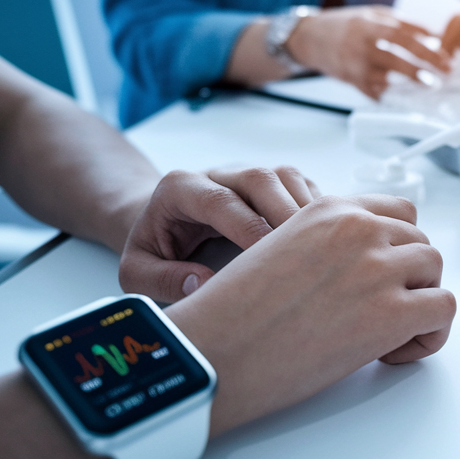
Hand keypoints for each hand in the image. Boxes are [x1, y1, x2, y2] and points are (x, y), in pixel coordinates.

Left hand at [119, 166, 319, 303]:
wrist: (161, 226)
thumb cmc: (153, 249)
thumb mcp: (136, 272)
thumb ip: (163, 279)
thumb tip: (204, 285)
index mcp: (179, 187)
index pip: (220, 200)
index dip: (247, 229)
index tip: (267, 264)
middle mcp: (218, 173)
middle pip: (260, 179)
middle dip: (286, 215)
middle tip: (305, 255)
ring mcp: (247, 174)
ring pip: (286, 176)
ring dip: (307, 210)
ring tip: (322, 248)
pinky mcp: (271, 182)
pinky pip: (301, 185)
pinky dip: (317, 210)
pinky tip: (323, 240)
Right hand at [165, 194, 454, 435]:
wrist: (212, 353)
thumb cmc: (232, 316)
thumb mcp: (278, 249)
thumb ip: (323, 246)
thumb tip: (355, 272)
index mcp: (329, 209)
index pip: (397, 213)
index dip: (394, 251)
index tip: (376, 280)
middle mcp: (358, 228)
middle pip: (420, 242)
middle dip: (406, 280)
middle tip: (374, 315)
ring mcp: (378, 267)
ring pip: (434, 271)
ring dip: (418, 303)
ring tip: (381, 335)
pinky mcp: (391, 312)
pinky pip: (444, 310)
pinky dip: (428, 335)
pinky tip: (389, 353)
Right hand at [287, 6, 449, 98]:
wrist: (310, 38)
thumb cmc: (346, 24)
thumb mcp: (372, 13)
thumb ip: (401, 22)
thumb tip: (432, 36)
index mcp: (369, 25)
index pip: (403, 36)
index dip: (426, 45)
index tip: (445, 53)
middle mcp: (361, 46)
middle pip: (398, 60)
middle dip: (424, 68)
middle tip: (445, 72)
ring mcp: (355, 66)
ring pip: (388, 79)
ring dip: (410, 82)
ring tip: (429, 84)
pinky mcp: (351, 82)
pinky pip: (375, 92)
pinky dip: (390, 92)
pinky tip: (402, 92)